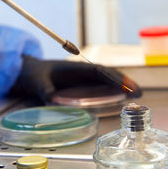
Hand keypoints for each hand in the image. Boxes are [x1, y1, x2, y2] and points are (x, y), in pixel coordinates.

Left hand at [12, 56, 141, 101]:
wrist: (28, 73)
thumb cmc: (33, 75)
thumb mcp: (37, 83)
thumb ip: (45, 92)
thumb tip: (54, 101)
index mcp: (74, 68)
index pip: (98, 71)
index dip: (113, 78)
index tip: (126, 86)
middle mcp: (81, 71)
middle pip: (107, 75)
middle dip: (123, 82)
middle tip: (139, 93)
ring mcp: (83, 77)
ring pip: (106, 80)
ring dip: (121, 86)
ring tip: (136, 94)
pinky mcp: (82, 84)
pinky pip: (100, 86)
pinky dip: (112, 90)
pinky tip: (120, 97)